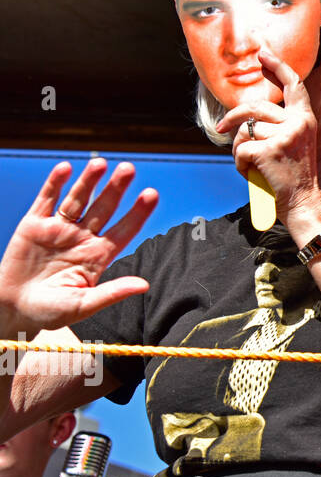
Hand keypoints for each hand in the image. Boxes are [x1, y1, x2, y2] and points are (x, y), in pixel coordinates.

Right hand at [0, 159, 156, 338]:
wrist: (11, 310)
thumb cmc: (50, 312)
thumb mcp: (82, 305)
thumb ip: (111, 293)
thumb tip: (144, 285)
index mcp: (99, 255)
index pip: (125, 229)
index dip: (138, 212)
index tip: (152, 194)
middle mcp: (83, 237)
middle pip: (104, 208)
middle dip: (116, 189)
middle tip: (129, 169)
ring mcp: (59, 229)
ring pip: (78, 199)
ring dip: (89, 181)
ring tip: (101, 163)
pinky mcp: (34, 225)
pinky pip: (47, 199)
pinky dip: (55, 183)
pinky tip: (66, 168)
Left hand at [215, 45, 320, 220]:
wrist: (302, 203)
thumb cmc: (292, 175)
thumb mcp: (293, 142)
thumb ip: (278, 124)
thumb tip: (246, 115)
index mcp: (306, 118)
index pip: (293, 85)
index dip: (277, 66)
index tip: (263, 53)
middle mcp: (298, 122)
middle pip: (256, 107)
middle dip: (234, 116)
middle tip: (221, 126)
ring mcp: (284, 135)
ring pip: (244, 132)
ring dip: (241, 151)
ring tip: (255, 167)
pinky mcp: (268, 150)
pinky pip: (240, 150)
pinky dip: (240, 165)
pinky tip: (254, 175)